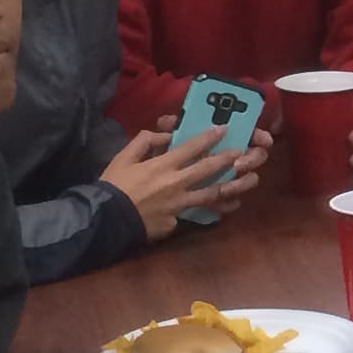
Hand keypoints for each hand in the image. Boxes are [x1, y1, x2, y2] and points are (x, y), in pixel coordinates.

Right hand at [102, 126, 254, 241]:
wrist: (106, 219)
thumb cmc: (114, 186)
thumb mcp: (124, 157)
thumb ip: (144, 142)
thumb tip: (164, 135)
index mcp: (162, 165)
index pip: (191, 147)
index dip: (209, 137)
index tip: (223, 130)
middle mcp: (175, 183)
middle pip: (207, 170)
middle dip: (226, 159)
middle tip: (240, 153)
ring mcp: (178, 205)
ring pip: (210, 195)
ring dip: (230, 187)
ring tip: (246, 181)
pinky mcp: (176, 222)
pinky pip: (196, 215)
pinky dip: (213, 212)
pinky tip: (226, 208)